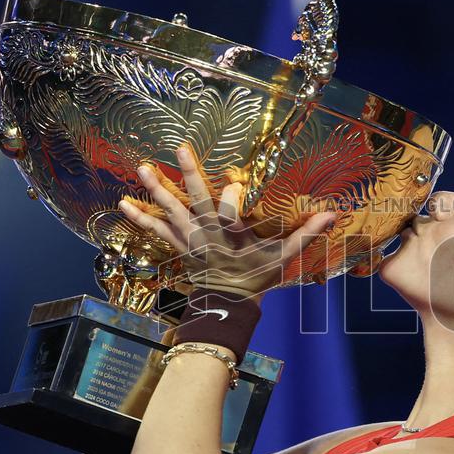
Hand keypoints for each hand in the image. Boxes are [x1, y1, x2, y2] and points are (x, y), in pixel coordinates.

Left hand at [118, 144, 335, 299]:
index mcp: (234, 237)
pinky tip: (121, 202)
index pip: (232, 214)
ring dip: (156, 190)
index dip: (233, 198)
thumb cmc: (256, 277)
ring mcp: (190, 240)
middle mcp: (209, 235)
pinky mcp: (178, 245)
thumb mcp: (283, 258)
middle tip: (179, 148)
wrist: (228, 305)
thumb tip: (332, 215)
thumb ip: (305, 235)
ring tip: (141, 168)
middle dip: (189, 175)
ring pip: (171, 212)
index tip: (236, 183)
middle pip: (197, 202)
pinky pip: (156, 229)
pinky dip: (139, 217)